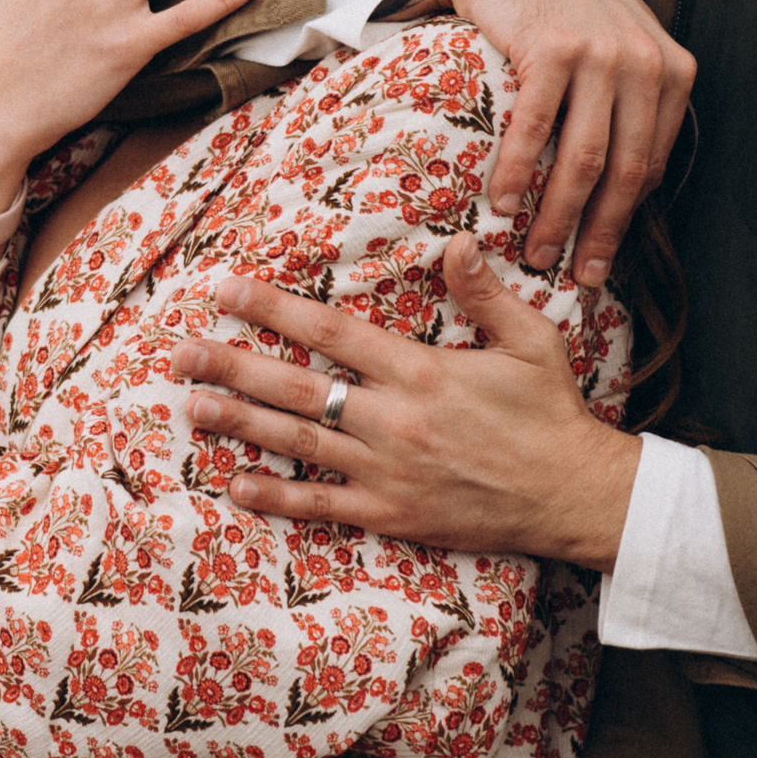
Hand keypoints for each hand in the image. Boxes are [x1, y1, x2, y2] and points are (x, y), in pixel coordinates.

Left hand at [168, 233, 639, 569]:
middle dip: (232, 366)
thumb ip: (484, 292)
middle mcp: (394, 420)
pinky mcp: (393, 515)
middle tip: (180, 352)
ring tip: (190, 406)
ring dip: (239, 424)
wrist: (577, 496)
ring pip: (298, 443)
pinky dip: (278, 496)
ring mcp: (388, 472)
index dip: (274, 309)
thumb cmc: (552, 412)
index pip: (331, 332)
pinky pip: (323, 506)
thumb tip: (454, 242)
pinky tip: (236, 485)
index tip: (227, 289)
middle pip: (296, 388)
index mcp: (420, 371)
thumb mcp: (530, 339)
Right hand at [388, 0, 692, 282]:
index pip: (650, 166)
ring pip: (584, 158)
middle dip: (596, 232)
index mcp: (669, 70)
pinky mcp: (553, 46)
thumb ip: (628, 104)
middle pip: (623, 171)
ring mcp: (600, 53)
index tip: (598, 262)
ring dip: (557, 215)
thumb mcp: (615, 46)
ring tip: (533, 251)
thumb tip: (626, 188)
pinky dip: (516, 173)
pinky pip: (536, 127)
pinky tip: (500, 202)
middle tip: (572, 275)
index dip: (624, 223)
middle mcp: (644, 62)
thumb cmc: (558, 4)